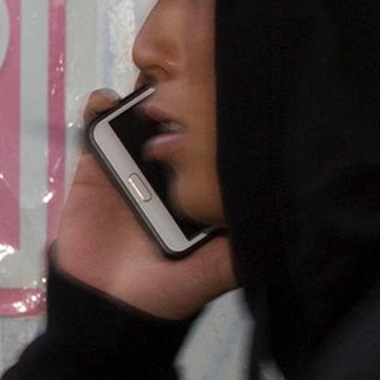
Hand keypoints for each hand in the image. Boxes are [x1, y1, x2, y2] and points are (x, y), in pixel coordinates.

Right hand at [54, 91, 238, 323]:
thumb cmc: (165, 292)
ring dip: (142, 96)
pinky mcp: (96, 170)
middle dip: (181, 97)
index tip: (224, 90)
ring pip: (139, 122)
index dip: (216, 120)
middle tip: (187, 70)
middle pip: (176, 126)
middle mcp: (169, 177)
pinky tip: (108, 102)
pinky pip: (97, 133)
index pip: (211, 148)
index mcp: (199, 194)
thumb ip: (243, 246)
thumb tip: (283, 220)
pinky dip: (100, 111)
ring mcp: (133, 170)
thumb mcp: (217, 270)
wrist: (103, 309)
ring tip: (150, 76)